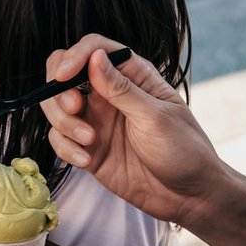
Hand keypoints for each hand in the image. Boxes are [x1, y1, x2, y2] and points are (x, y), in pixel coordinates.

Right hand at [40, 34, 224, 226]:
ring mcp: (96, 120)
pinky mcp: (87, 147)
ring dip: (64, 122)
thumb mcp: (155, 117)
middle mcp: (109, 93)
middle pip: (64, 74)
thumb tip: (95, 56)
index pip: (94, 49)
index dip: (73, 56)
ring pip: (57, 107)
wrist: (189, 197)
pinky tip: (86, 161)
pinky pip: (60, 138)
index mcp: (132, 75)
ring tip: (89, 141)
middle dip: (60, 90)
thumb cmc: (184, 150)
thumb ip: (122, 89)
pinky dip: (65, 148)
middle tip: (74, 108)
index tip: (63, 76)